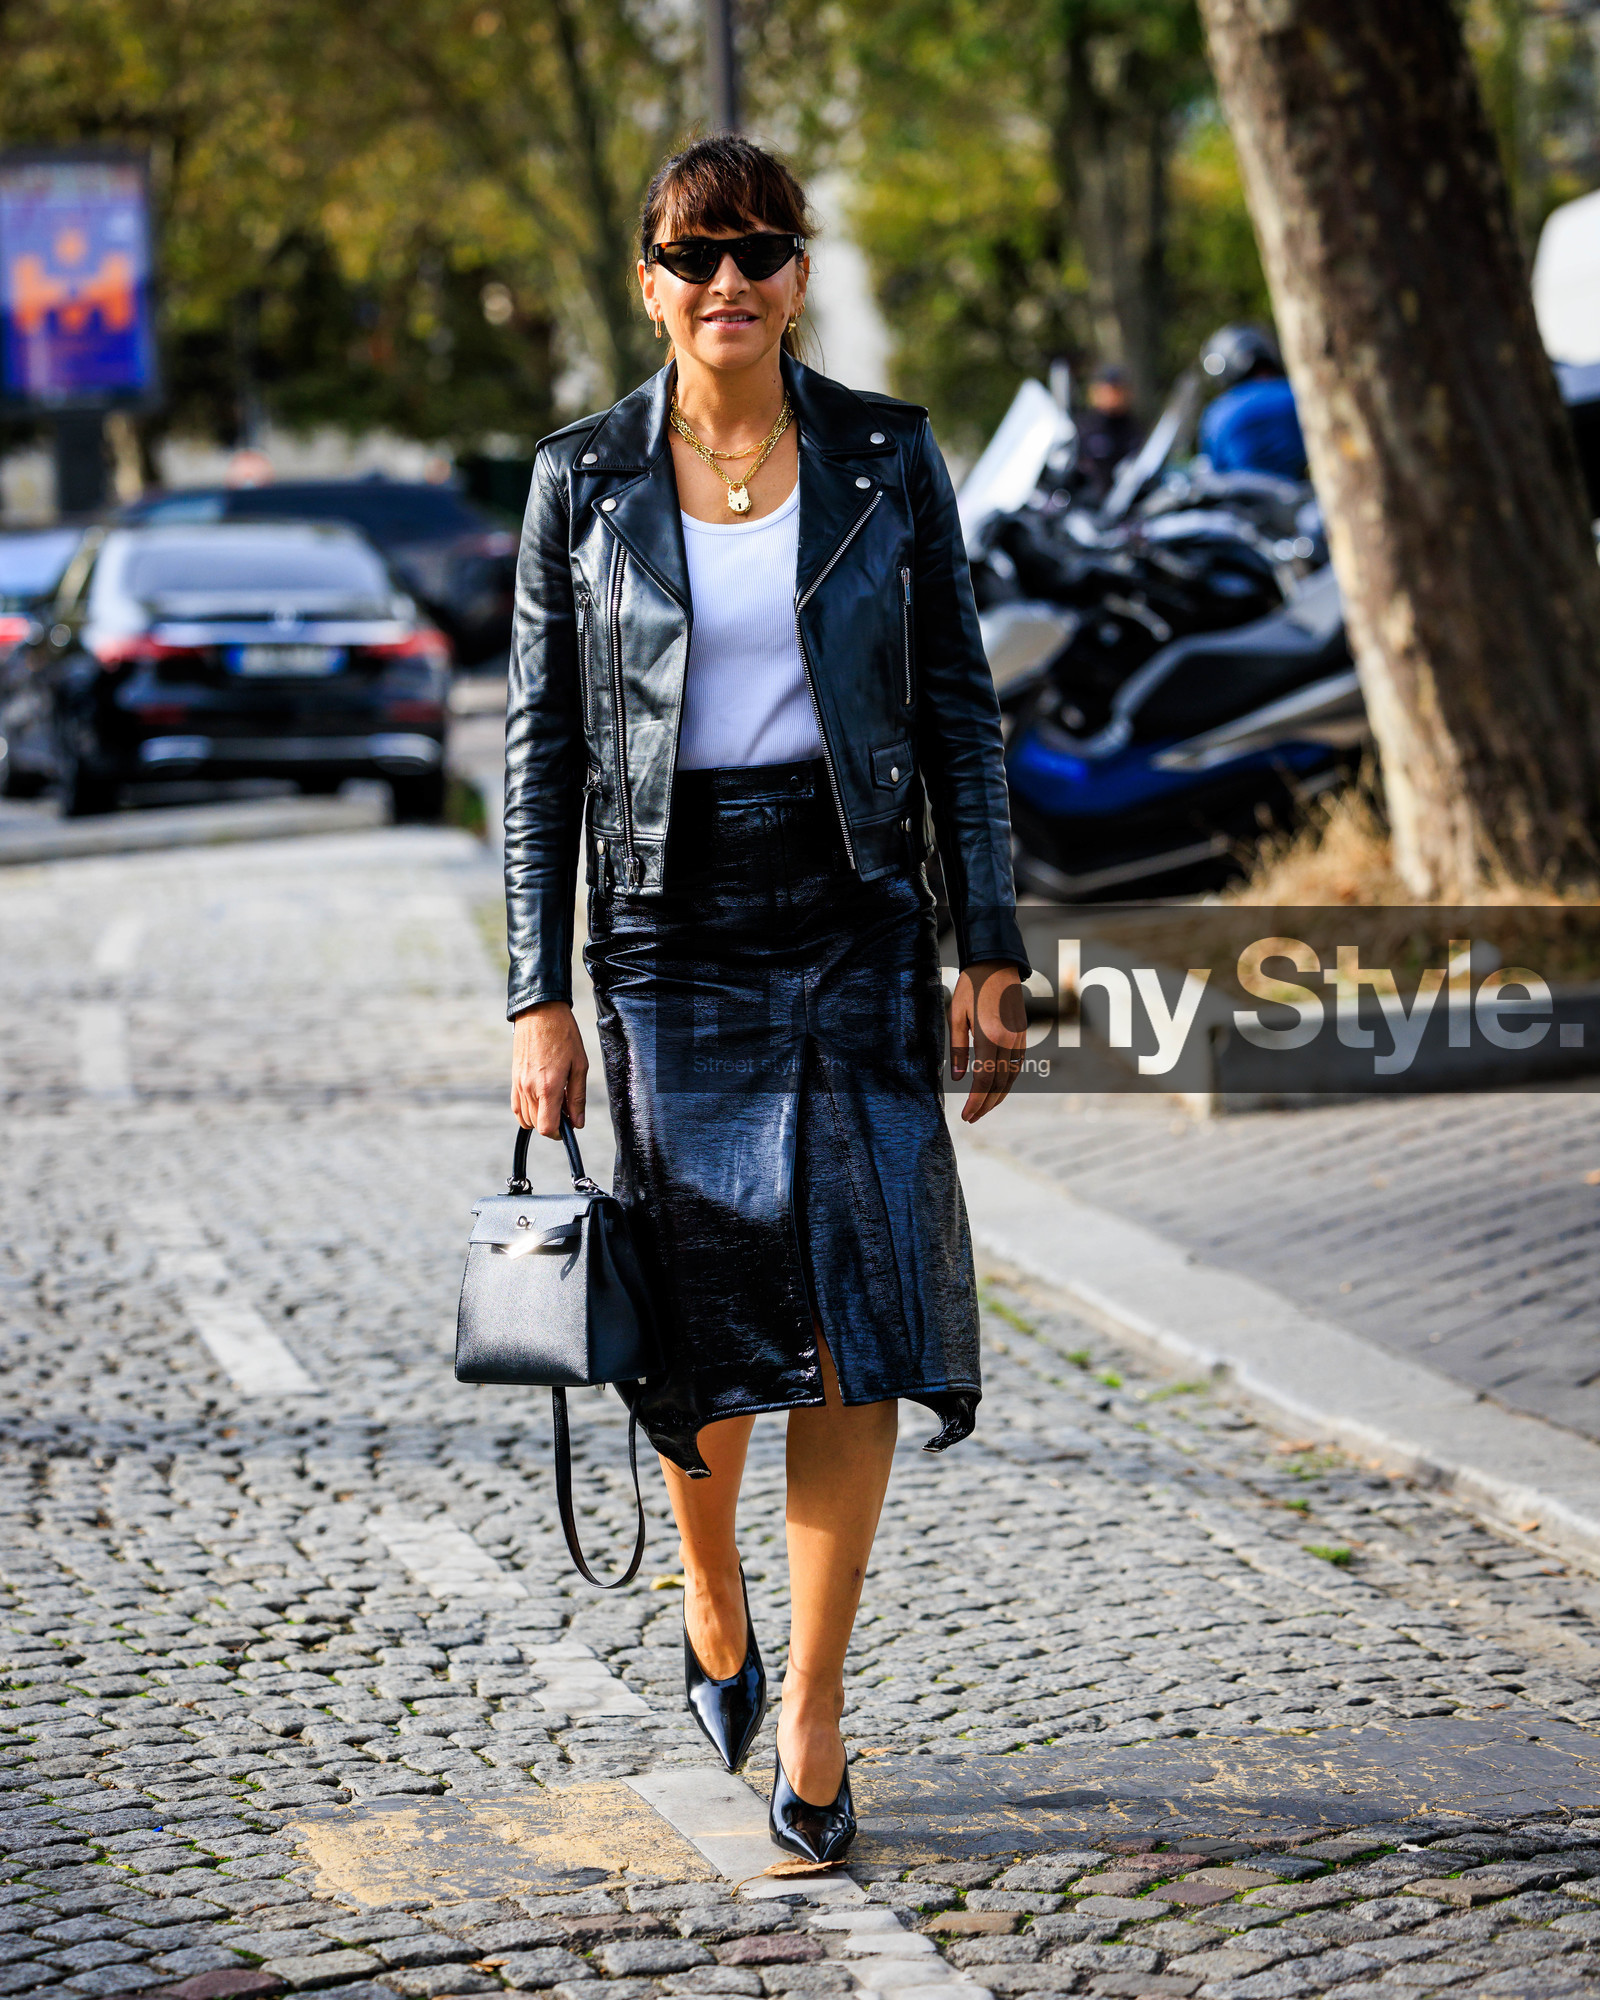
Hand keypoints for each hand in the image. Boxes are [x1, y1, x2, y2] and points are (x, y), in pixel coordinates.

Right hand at [511, 1002, 587, 1136]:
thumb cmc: (563, 1035)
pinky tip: (541, 1099)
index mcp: (548, 1087)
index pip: (547, 1128)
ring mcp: (518, 1084)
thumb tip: (577, 1123)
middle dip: (553, 1124)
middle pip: (537, 1125)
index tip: (570, 1124)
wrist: (540, 1013)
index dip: (560, 1132)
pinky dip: (527, 1110)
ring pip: (526, 1118)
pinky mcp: (513, 1078)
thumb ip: (577, 1097)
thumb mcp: (579, 1066)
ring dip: (541, 1116)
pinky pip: (516, 1106)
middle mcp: (529, 1089)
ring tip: (556, 1100)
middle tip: (567, 1108)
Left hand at [950, 961, 1025, 1122]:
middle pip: (999, 1083)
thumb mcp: (956, 1015)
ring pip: (1011, 1077)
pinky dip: (1007, 1082)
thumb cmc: (971, 988)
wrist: (997, 964)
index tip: (966, 1115)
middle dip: (986, 1105)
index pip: (984, 1079)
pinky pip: (1017, 1066)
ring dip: (997, 1097)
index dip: (976, 1101)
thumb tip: (957, 1078)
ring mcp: (1019, 1038)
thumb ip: (957, 1049)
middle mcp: (1008, 1040)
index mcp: (990, 1035)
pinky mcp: (1023, 1035)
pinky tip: (996, 1089)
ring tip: (982, 1110)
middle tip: (971, 1118)